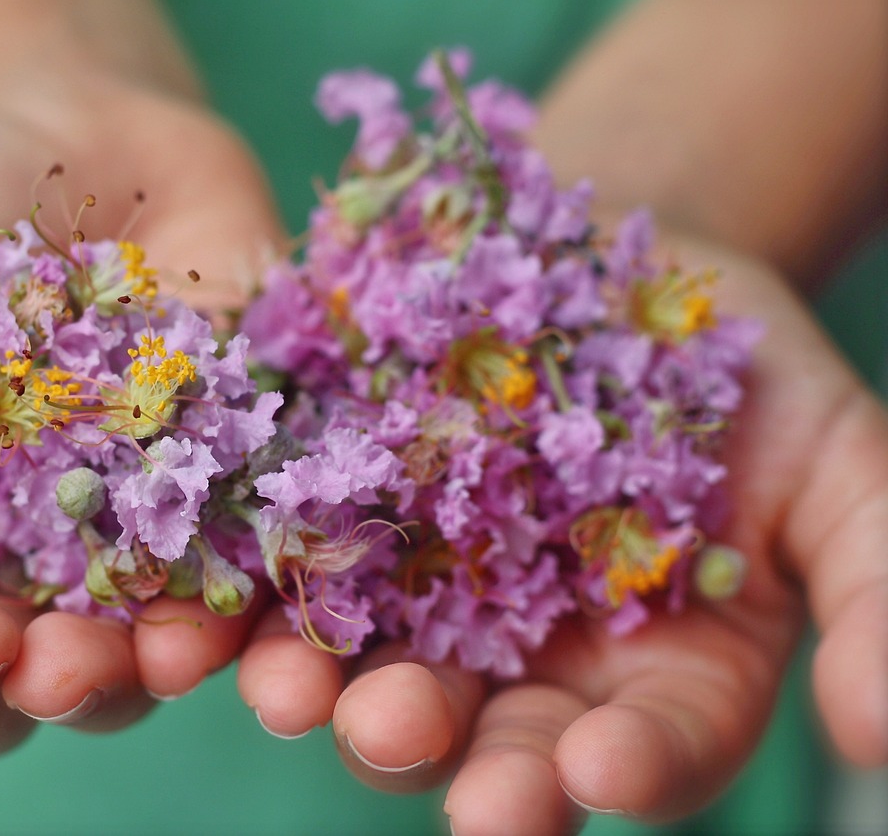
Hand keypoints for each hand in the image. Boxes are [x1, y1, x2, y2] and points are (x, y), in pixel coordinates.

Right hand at [0, 75, 287, 755]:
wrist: (67, 135)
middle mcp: (7, 575)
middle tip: (1, 648)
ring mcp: (126, 548)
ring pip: (125, 663)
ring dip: (131, 676)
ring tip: (140, 653)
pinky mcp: (229, 501)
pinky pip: (243, 579)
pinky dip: (246, 606)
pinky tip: (240, 601)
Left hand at [235, 233, 887, 832]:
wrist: (614, 259)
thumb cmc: (741, 366)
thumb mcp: (844, 462)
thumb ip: (877, 588)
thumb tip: (879, 734)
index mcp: (650, 671)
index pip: (644, 746)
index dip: (624, 767)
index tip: (593, 774)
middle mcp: (522, 656)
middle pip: (479, 729)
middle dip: (440, 744)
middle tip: (399, 737)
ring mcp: (417, 591)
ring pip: (364, 662)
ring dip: (318, 685)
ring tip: (286, 690)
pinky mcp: (334, 511)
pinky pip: (283, 558)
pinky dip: (248, 582)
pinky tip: (211, 589)